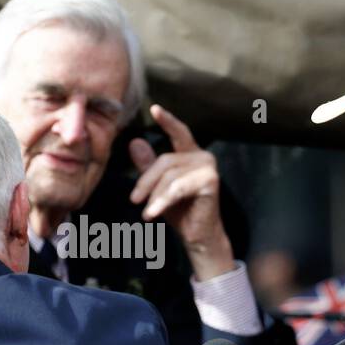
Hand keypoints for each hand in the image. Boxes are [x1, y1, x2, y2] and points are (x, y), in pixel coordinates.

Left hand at [128, 105, 234, 280]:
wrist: (198, 236)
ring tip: (146, 213)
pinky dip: (163, 202)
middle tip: (134, 200)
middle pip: (165, 160)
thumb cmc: (180, 212)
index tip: (154, 108)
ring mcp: (208, 167)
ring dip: (155, 196)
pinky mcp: (210, 181)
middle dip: (146, 181)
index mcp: (191, 154)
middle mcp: (202, 156)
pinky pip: (178, 188)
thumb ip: (148, 166)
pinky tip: (152, 214)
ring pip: (170, 175)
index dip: (167, 120)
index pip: (179, 132)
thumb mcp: (158, 187)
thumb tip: (135, 142)